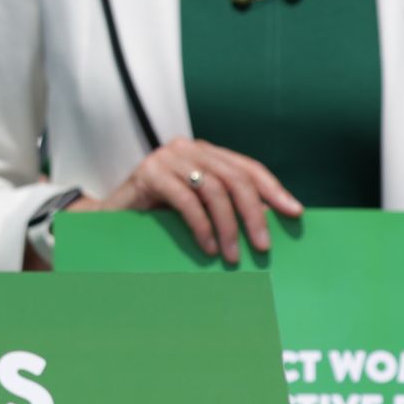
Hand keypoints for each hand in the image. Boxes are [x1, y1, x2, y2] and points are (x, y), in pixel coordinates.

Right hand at [68, 137, 301, 263]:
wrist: (109, 219)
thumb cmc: (157, 216)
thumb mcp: (198, 206)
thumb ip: (224, 204)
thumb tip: (268, 221)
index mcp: (204, 152)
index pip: (247, 167)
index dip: (273, 189)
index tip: (294, 212)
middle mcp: (187, 148)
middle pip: (234, 178)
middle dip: (253, 213)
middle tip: (262, 246)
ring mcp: (166, 157)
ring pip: (213, 189)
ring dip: (228, 226)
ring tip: (232, 255)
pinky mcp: (148, 173)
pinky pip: (186, 200)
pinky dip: (201, 226)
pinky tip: (207, 247)